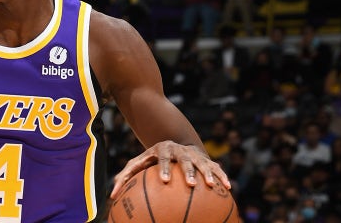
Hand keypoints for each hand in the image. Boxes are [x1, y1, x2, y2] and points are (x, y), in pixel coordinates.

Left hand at [110, 140, 230, 198]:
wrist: (173, 145)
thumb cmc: (150, 160)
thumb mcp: (137, 164)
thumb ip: (125, 177)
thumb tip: (111, 195)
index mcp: (162, 150)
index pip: (163, 158)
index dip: (164, 168)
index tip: (165, 181)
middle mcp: (179, 150)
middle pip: (185, 160)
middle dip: (188, 171)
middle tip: (191, 184)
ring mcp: (194, 154)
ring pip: (202, 163)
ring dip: (208, 174)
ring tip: (211, 186)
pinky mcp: (205, 160)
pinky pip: (216, 168)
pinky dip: (222, 176)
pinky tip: (229, 188)